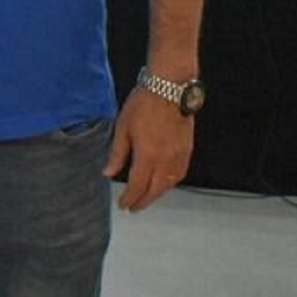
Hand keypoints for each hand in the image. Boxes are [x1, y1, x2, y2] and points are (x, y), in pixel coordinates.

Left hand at [103, 89, 195, 211]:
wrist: (169, 88)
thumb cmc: (143, 104)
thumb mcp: (122, 127)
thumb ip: (117, 153)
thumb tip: (108, 172)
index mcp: (148, 155)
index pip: (138, 185)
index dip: (129, 198)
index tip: (122, 205)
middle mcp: (166, 159)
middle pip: (155, 190)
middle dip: (143, 201)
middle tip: (133, 208)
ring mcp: (179, 156)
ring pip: (169, 184)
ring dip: (157, 194)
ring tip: (146, 197)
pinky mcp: (188, 150)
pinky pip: (179, 174)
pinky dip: (169, 183)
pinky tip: (163, 183)